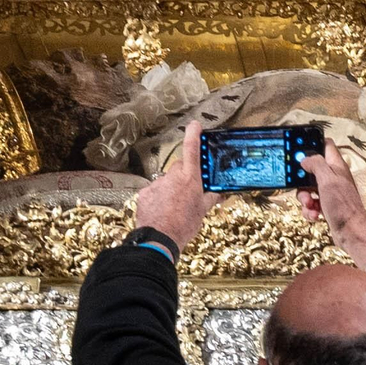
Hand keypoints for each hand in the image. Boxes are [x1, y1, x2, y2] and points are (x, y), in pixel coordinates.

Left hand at [133, 121, 220, 249]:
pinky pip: (153, 191)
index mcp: (190, 178)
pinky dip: (157, 198)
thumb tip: (220, 194)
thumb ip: (210, 198)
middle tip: (187, 191)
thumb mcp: (202, 211)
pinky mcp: (144, 193)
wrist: (159, 240)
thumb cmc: (185, 225)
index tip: (194, 125)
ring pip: (166, 181)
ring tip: (173, 208)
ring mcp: (157, 184)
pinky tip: (161, 211)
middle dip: (183, 175)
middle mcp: (172, 177)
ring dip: (170, 190)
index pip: (192, 149)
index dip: (193, 135)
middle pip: (179, 167)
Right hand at [299, 141, 365, 266]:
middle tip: (303, 187)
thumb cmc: (344, 207)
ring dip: (305, 198)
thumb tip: (306, 158)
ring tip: (310, 205)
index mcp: (336, 166)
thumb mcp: (328, 180)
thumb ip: (316, 165)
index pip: (326, 146)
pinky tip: (315, 215)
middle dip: (303, 180)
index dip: (313, 145)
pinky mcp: (326, 206)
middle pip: (311, 170)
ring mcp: (330, 192)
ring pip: (309, 189)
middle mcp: (334, 177)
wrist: (351, 233)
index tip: (300, 151)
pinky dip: (310, 210)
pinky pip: (311, 204)